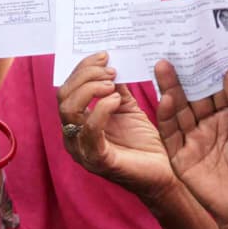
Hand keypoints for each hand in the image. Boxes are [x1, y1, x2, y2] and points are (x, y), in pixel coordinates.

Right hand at [57, 53, 173, 200]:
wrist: (163, 173)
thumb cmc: (143, 143)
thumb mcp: (127, 108)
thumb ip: (117, 88)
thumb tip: (111, 63)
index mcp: (78, 121)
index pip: (67, 88)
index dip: (82, 68)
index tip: (104, 55)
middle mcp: (74, 135)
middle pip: (63, 97)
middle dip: (85, 76)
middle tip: (110, 70)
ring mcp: (82, 149)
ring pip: (69, 112)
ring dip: (90, 90)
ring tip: (112, 84)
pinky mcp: (97, 160)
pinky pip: (90, 132)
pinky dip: (101, 111)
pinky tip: (117, 100)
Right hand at [154, 63, 227, 228]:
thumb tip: (227, 72)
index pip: (214, 88)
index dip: (207, 69)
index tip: (199, 47)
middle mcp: (208, 125)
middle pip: (192, 95)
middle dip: (184, 74)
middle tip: (173, 50)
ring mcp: (193, 140)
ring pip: (178, 110)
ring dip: (171, 89)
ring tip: (163, 66)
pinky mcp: (179, 156)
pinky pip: (170, 133)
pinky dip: (167, 116)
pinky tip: (167, 99)